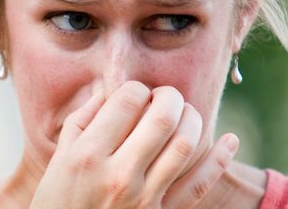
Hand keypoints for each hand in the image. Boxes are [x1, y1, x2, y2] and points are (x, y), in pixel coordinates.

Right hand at [29, 81, 238, 208]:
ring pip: (185, 145)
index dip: (136, 88)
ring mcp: (144, 198)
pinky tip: (228, 139)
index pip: (128, 100)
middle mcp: (119, 174)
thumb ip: (83, 119)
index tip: (134, 94)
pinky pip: (199, 185)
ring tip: (184, 114)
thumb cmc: (58, 199)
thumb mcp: (60, 156)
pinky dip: (219, 159)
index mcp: (89, 154)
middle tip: (165, 96)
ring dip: (192, 119)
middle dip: (169, 96)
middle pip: (162, 117)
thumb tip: (110, 89)